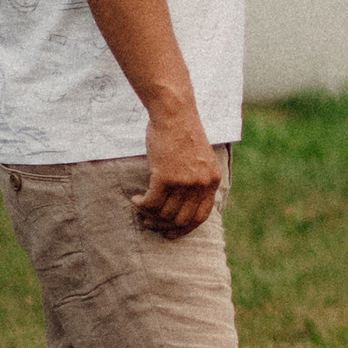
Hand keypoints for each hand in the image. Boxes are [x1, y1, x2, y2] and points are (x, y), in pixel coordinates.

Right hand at [133, 105, 222, 237]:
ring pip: (164, 213)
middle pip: (181, 219)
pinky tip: (135, 199)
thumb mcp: (200, 160)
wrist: (174, 114)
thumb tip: (183, 206)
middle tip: (149, 222)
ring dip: (149, 215)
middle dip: (163, 225)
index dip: (184, 229)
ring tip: (140, 207)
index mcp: (212, 181)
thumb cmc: (182, 134)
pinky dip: (141, 205)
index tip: (171, 233)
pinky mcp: (166, 177)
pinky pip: (151, 203)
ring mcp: (184, 181)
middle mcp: (201, 184)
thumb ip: (197, 180)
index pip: (201, 216)